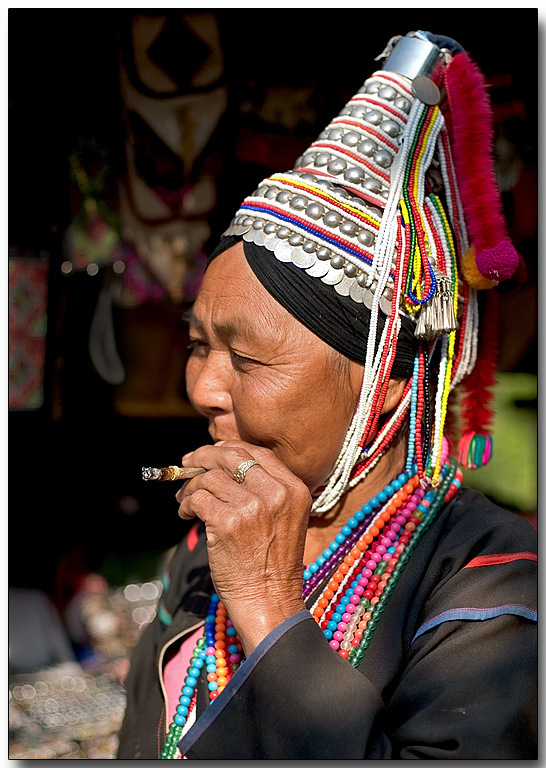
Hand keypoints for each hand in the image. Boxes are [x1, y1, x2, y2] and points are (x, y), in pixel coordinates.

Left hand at [176, 440, 311, 653]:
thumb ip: (264, 491)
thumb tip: (223, 463)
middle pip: (232, 456)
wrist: (271, 604)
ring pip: (210, 477)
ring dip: (191, 486)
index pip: (257, 452)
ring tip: (184, 501)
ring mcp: (252, 507)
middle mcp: (276, 493)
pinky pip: (198, 498)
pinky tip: (185, 515)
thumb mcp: (284, 520)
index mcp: (295, 489)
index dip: (229, 449)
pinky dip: (186, 504)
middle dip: (204, 457)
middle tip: (187, 465)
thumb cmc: (272, 566)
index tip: (211, 453)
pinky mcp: (228, 523)